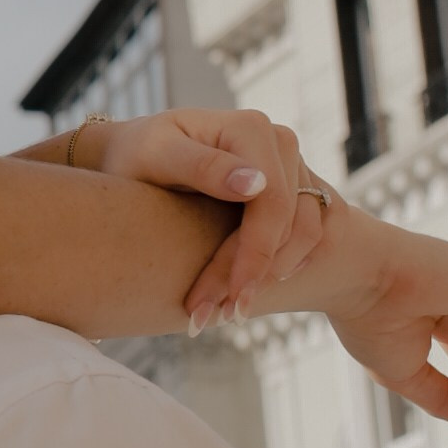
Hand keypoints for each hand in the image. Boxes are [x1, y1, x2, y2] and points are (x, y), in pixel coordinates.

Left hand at [78, 106, 324, 328]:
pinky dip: (284, 267)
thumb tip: (254, 183)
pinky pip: (310, 236)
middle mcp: (281, 144)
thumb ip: (200, 166)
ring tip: (229, 309)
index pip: (271, 201)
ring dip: (272, 278)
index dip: (255, 253)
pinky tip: (250, 289)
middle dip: (256, 275)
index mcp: (251, 129)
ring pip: (307, 235)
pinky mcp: (297, 190)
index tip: (232, 297)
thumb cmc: (137, 157)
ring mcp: (294, 166)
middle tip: (219, 317)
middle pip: (289, 223)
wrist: (138, 157)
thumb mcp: (155, 157)